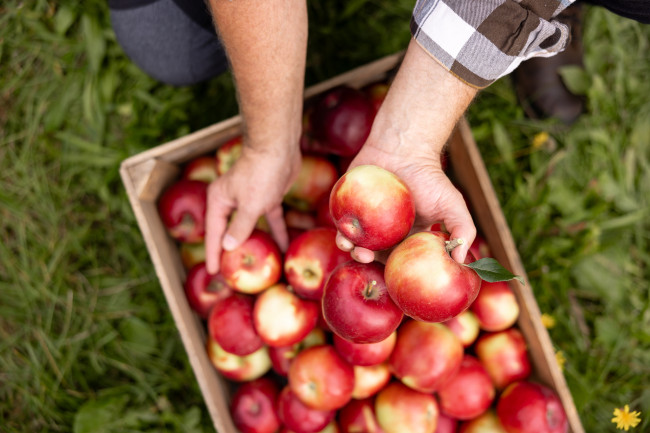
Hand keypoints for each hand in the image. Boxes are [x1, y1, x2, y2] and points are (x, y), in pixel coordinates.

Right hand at [205, 145, 300, 273]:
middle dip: (232, 251)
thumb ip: (240, 227)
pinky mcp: (268, 197)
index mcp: (219, 201)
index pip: (214, 233)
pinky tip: (282, 245)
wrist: (278, 147)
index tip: (214, 271)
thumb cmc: (260, 174)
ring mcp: (250, 199)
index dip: (214, 253)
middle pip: (230, 231)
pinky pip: (270, 220)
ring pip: (251, 227)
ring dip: (255, 243)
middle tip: (233, 273)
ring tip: (256, 264)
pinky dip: (276, 231)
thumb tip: (229, 247)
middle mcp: (231, 201)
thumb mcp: (250, 205)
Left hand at [335, 39, 477, 263]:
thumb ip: (463, 230)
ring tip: (349, 246)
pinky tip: (342, 230)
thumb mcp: (453, 205)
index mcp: (405, 238)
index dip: (389, 270)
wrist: (404, 148)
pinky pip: (342, 222)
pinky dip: (340, 228)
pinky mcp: (349, 206)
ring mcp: (365, 219)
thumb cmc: (430, 178)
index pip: (395, 260)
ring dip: (348, 247)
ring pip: (353, 240)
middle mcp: (384, 231)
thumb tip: (462, 259)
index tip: (386, 272)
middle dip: (365, 259)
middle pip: (370, 253)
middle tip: (365, 256)